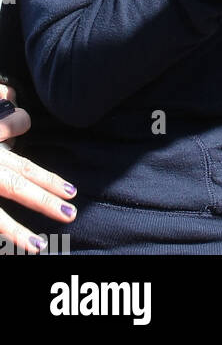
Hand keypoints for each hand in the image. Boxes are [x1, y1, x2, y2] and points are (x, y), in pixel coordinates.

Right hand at [0, 87, 77, 253]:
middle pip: (16, 182)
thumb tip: (17, 115)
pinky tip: (8, 249)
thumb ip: (2, 118)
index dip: (47, 178)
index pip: (22, 164)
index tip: (71, 190)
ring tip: (37, 246)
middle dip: (44, 199)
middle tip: (71, 215)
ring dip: (14, 230)